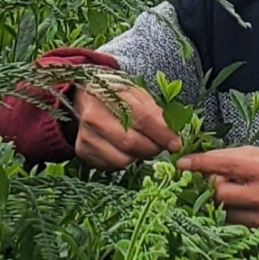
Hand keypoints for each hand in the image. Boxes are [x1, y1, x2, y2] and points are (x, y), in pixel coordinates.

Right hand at [70, 78, 191, 170]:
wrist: (83, 96)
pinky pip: (111, 165)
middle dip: (152, 148)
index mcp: (109, 96)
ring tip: (142, 145)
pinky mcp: (82, 151)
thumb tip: (171, 134)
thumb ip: (154, 112)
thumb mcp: (136, 94)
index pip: (142, 119)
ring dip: (139, 156)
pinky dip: (124, 160)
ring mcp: (86, 136)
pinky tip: (125, 148)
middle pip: (131, 143)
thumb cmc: (114, 94)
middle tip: (161, 146)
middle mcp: (94, 118)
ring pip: (122, 159)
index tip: (176, 144)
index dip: (162, 134)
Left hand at [189, 144, 258, 225]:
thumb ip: (232, 157)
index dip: (200, 163)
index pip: (224, 164)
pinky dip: (227, 213)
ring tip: (230, 191)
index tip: (181, 163)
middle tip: (218, 178)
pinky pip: (231, 223)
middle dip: (211, 183)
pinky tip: (235, 205)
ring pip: (222, 210)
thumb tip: (201, 162)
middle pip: (218, 191)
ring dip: (218, 200)